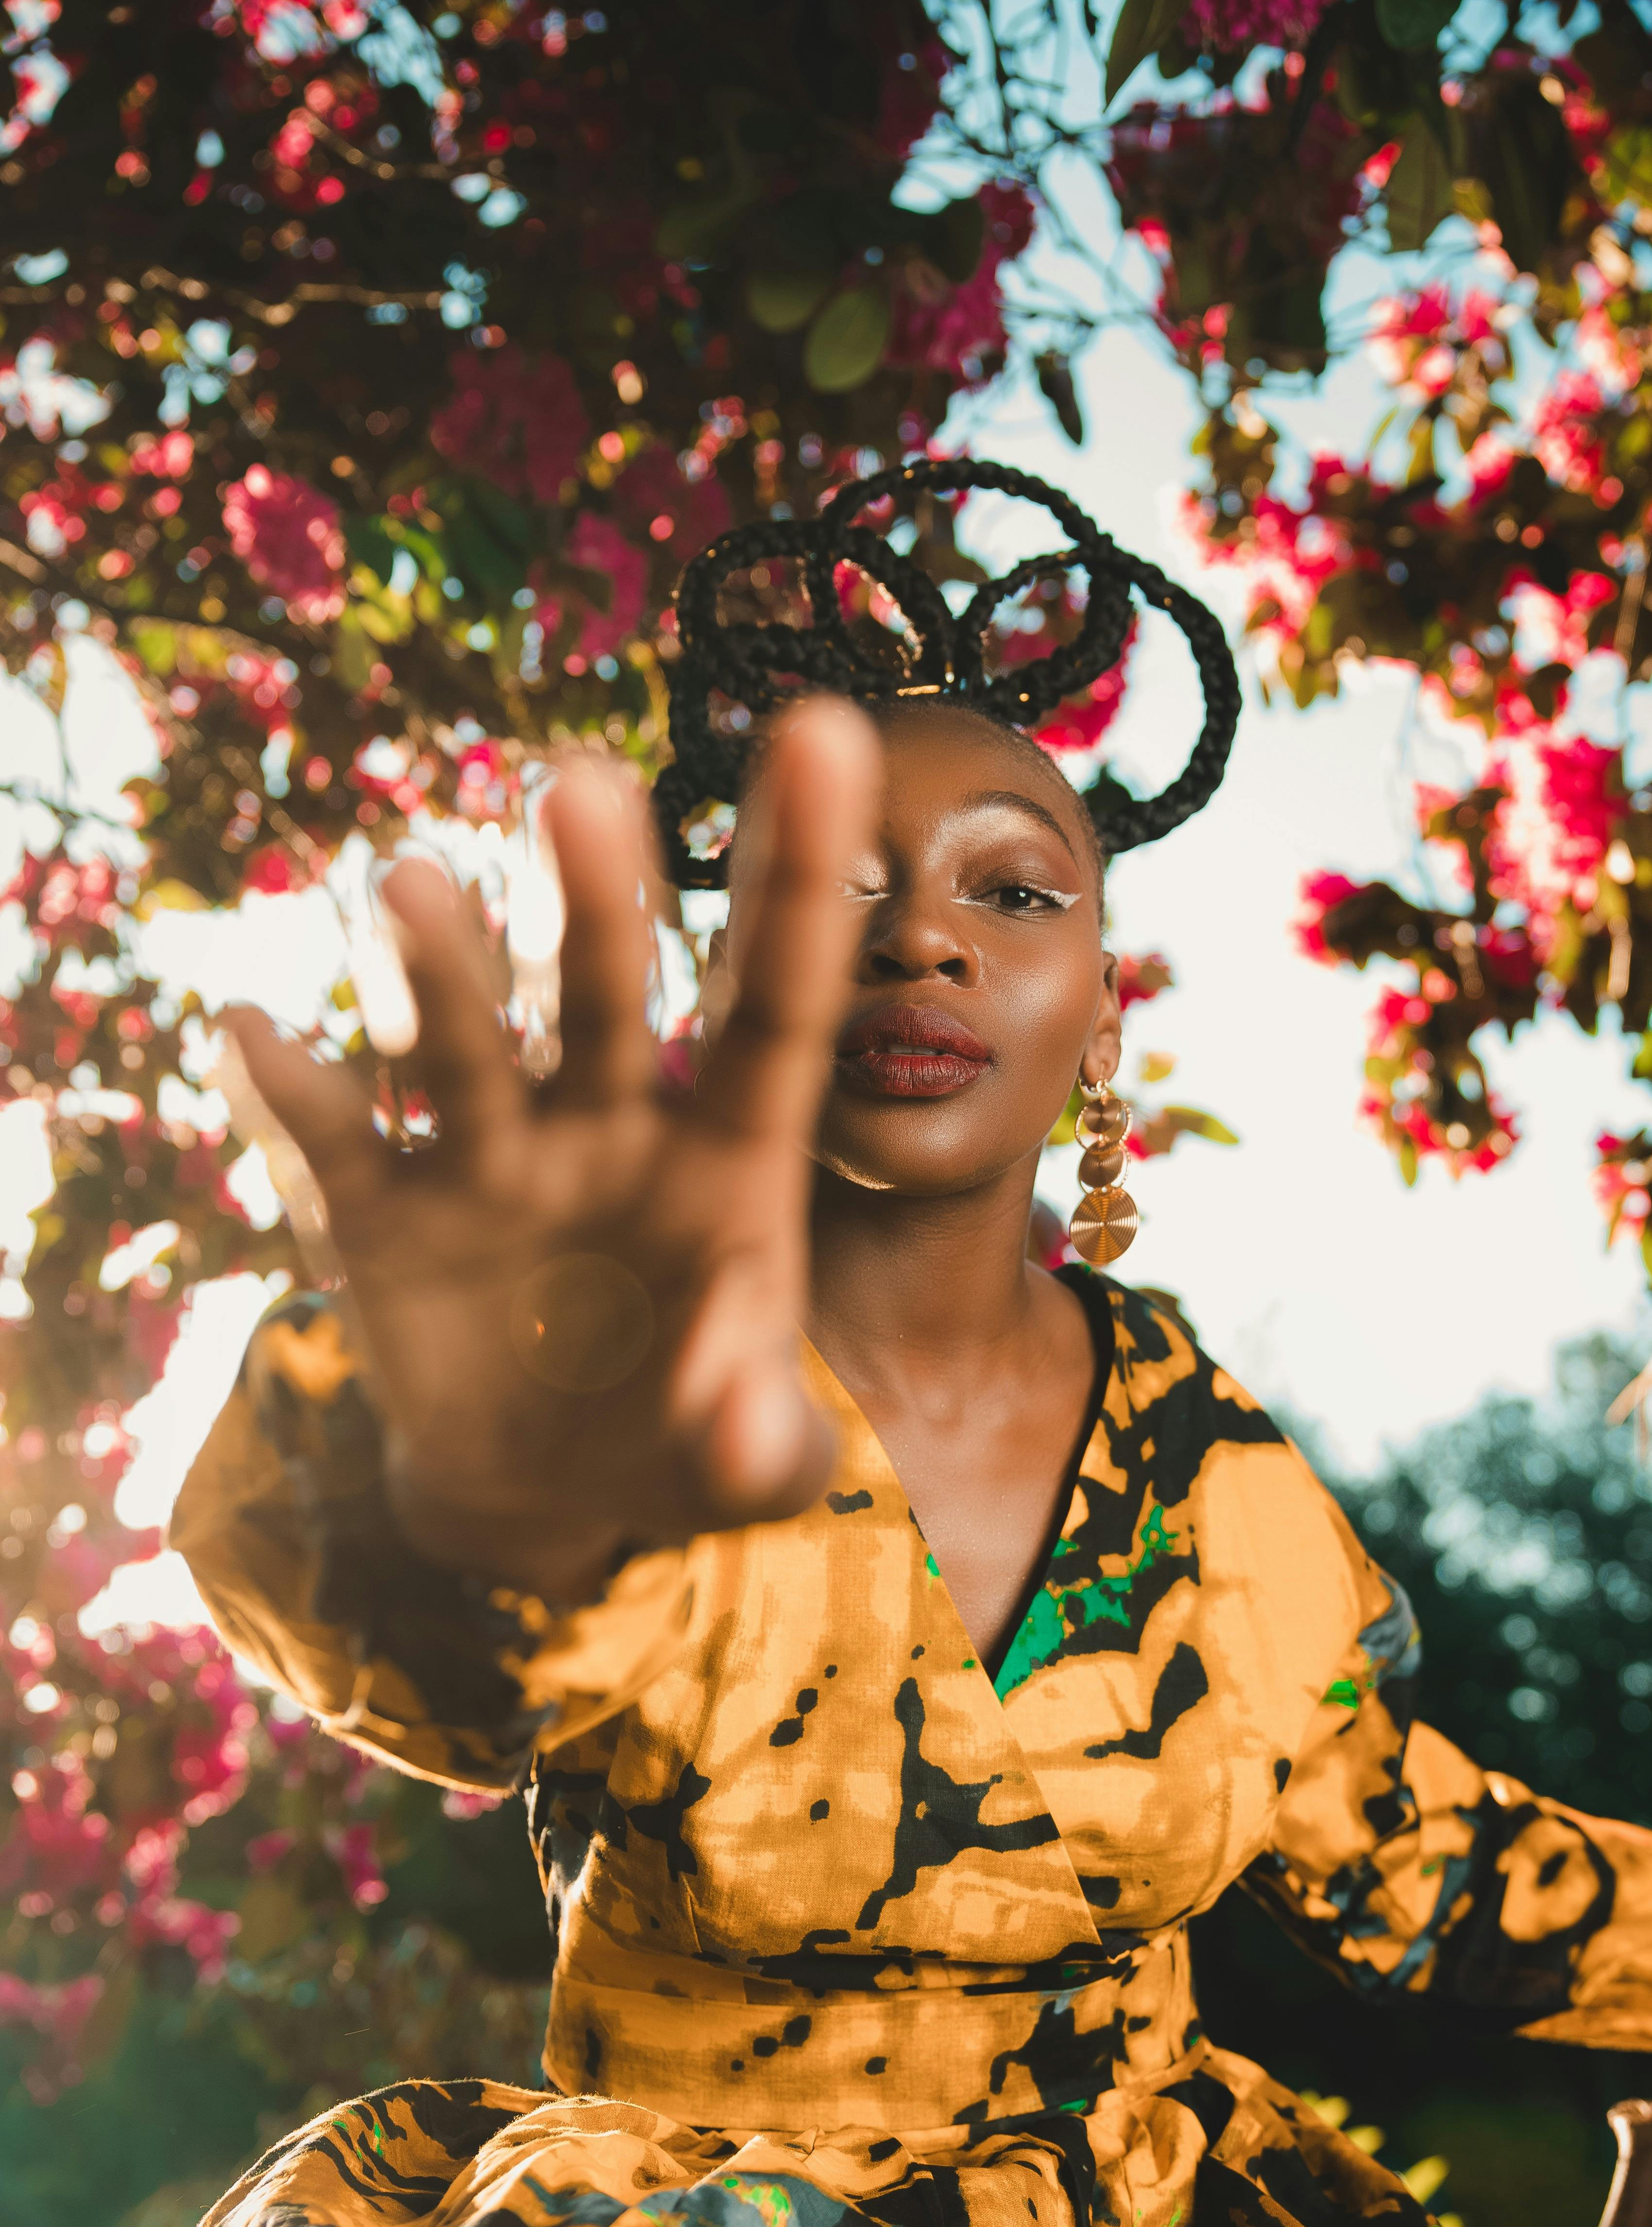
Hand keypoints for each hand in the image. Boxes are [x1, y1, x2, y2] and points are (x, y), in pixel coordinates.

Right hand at [229, 700, 879, 1598]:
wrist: (556, 1497)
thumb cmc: (684, 1446)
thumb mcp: (749, 1464)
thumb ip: (766, 1444)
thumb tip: (750, 1428)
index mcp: (728, 1153)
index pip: (776, 1003)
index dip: (800, 876)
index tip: (823, 729)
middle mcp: (605, 1125)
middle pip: (606, 996)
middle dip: (595, 901)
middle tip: (583, 788)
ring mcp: (490, 1163)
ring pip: (464, 1048)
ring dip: (439, 972)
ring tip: (413, 884)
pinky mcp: (385, 1223)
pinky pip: (333, 1148)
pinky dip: (290, 1098)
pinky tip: (252, 1034)